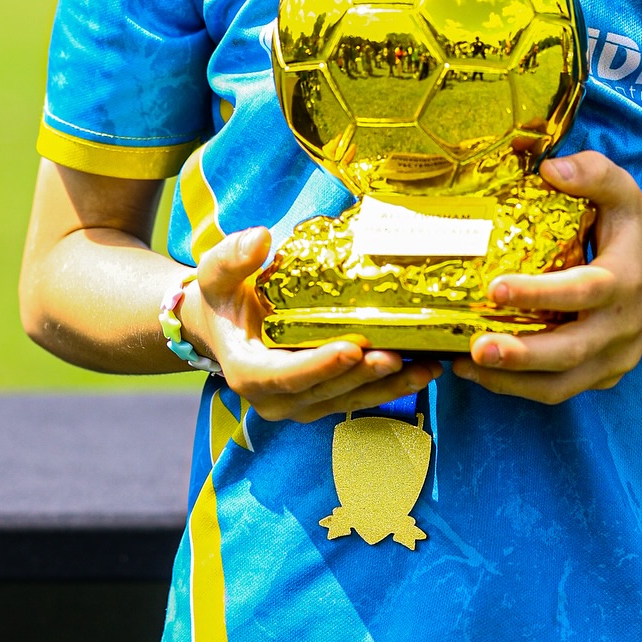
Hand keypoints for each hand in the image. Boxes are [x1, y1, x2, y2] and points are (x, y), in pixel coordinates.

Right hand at [180, 227, 439, 423]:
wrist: (223, 323)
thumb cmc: (222, 296)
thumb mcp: (216, 273)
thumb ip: (232, 258)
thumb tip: (259, 238)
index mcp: (247, 373)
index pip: (284, 376)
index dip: (318, 367)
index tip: (351, 349)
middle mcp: (275, 398)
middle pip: (325, 391)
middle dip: (363, 375)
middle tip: (398, 355)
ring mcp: (302, 403)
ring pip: (349, 399)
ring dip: (389, 386)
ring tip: (426, 366)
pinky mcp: (324, 399)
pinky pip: (359, 396)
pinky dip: (392, 386)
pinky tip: (423, 369)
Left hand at [452, 152, 641, 404]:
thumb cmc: (636, 229)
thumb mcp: (623, 191)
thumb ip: (592, 173)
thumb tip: (548, 168)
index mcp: (625, 280)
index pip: (582, 290)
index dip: (539, 294)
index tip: (494, 289)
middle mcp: (621, 326)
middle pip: (570, 352)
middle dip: (520, 355)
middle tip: (474, 348)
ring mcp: (615, 358)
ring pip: (562, 385)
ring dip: (511, 382)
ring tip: (464, 366)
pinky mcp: (605, 376)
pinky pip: (561, 390)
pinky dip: (520, 387)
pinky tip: (482, 372)